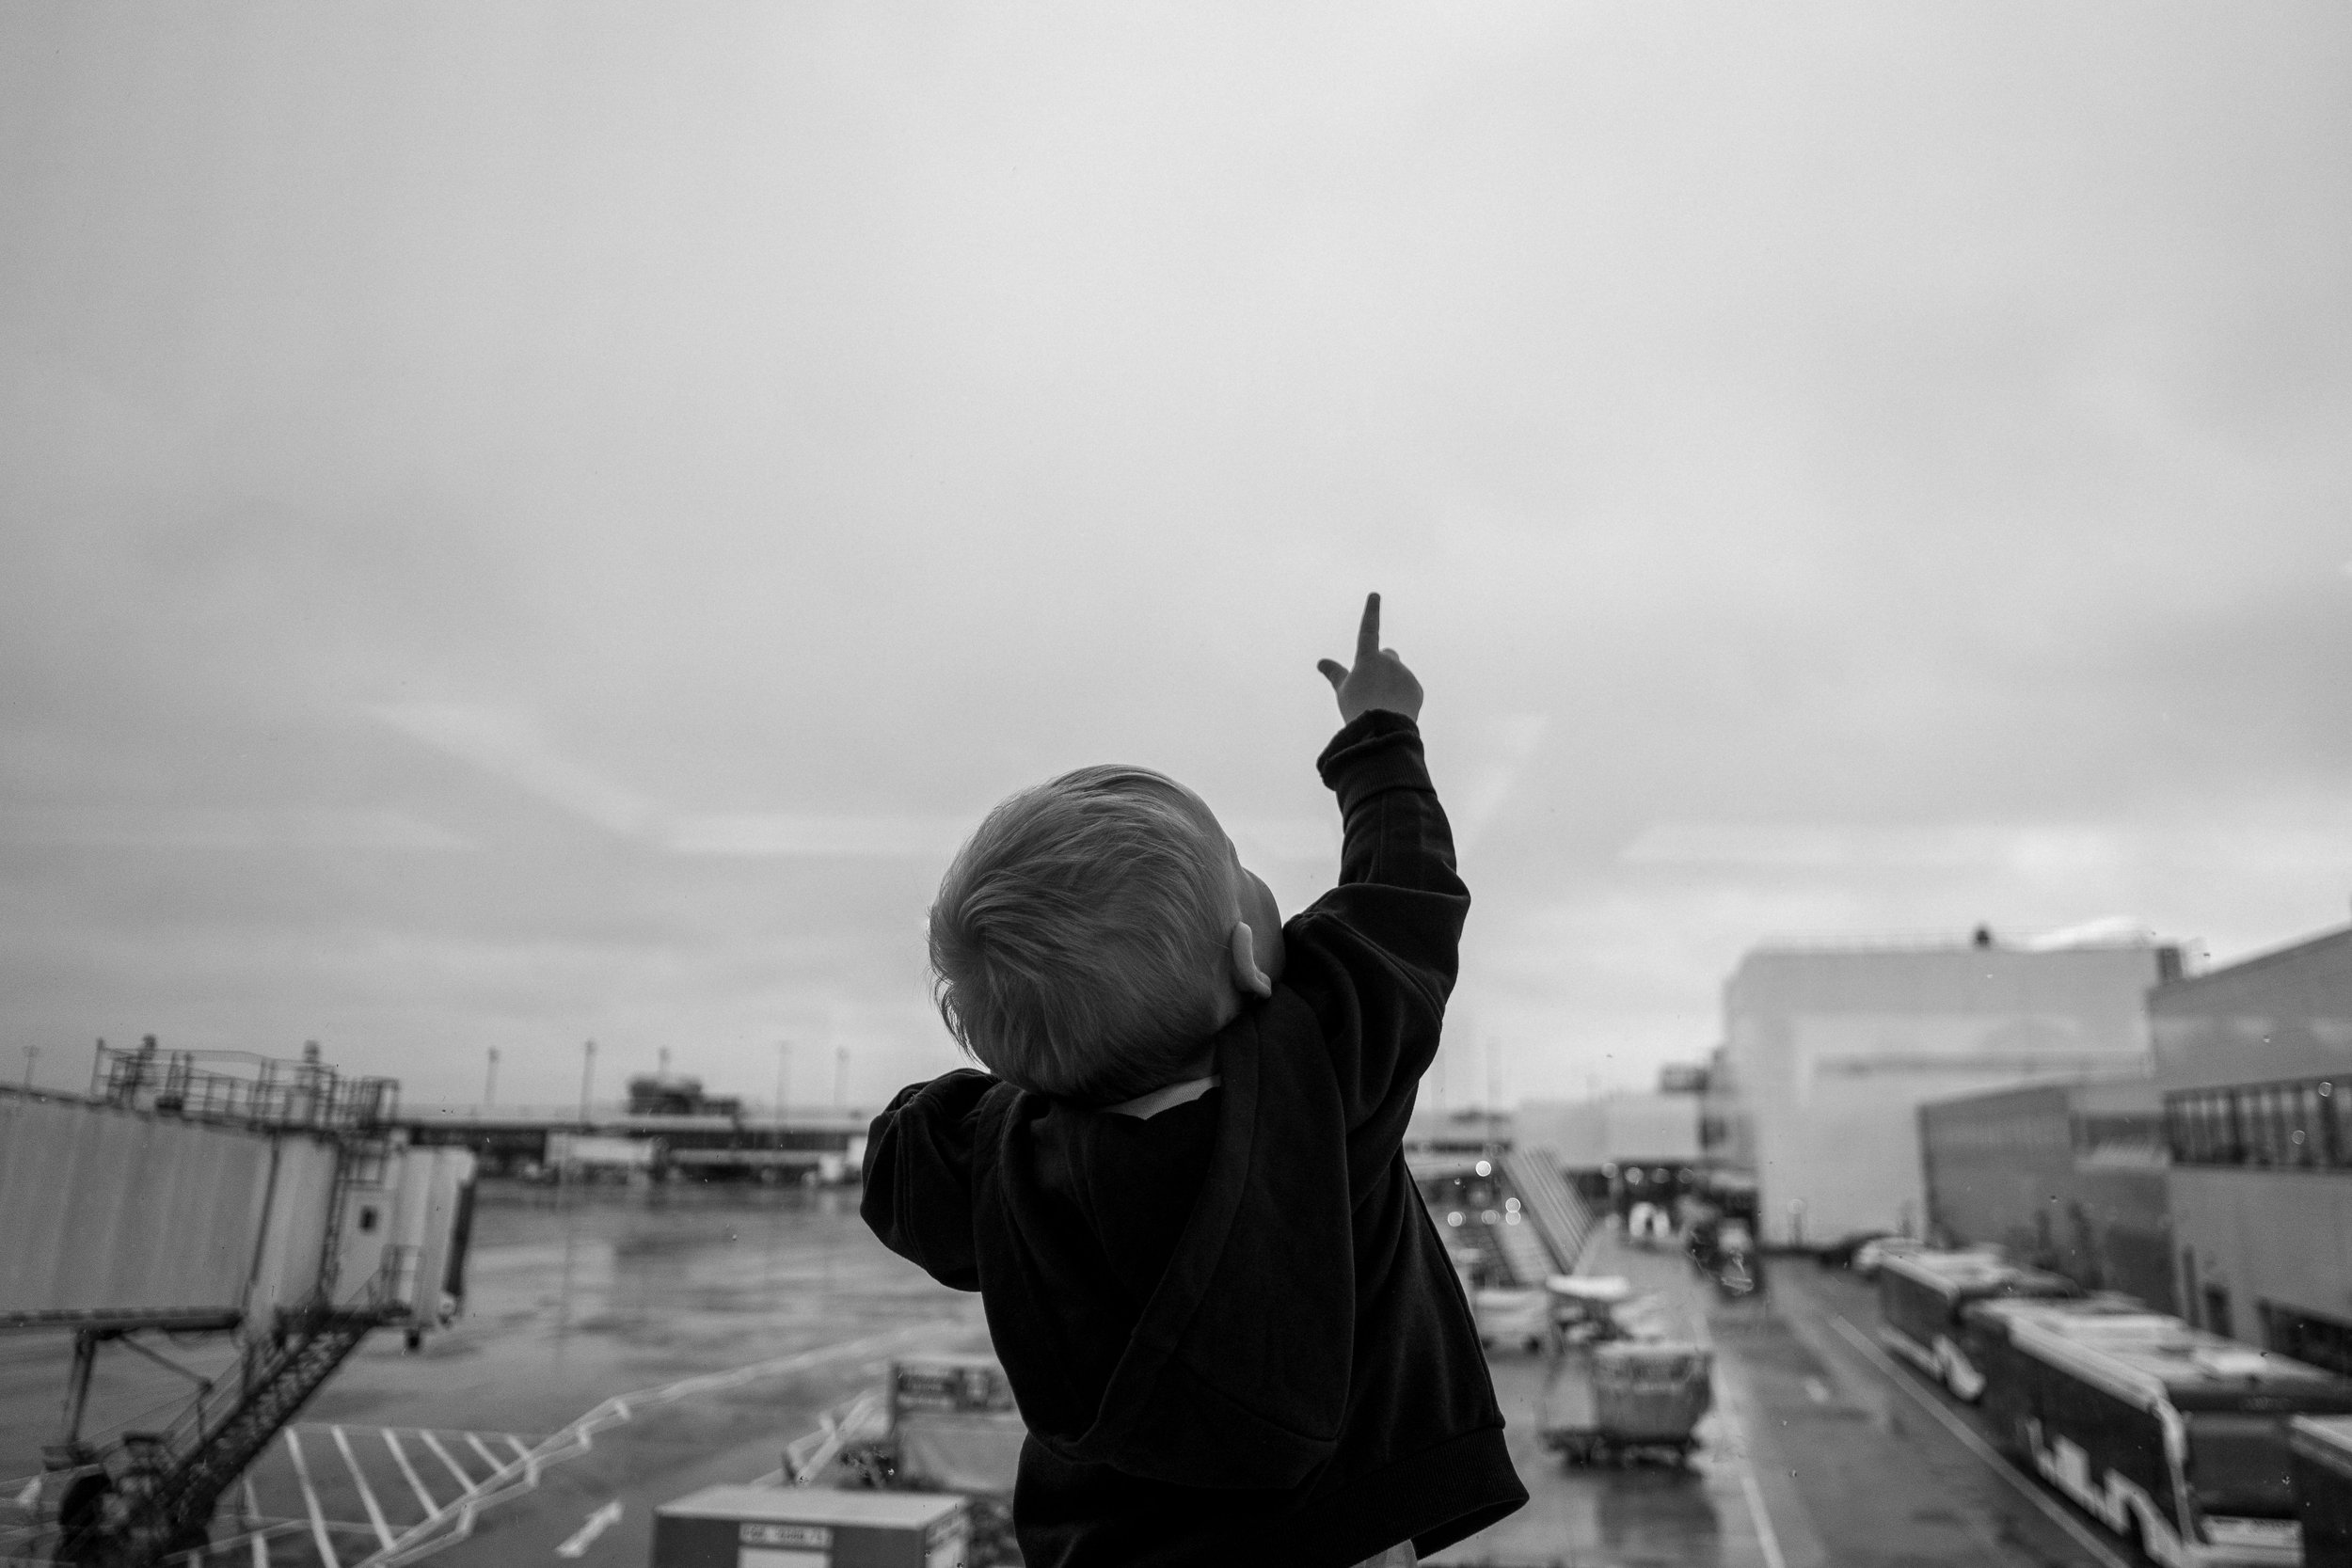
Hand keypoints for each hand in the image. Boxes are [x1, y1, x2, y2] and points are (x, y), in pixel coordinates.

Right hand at [1316, 592, 1422, 722]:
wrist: (1383, 728)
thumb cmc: (1357, 708)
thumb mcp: (1342, 690)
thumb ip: (1335, 674)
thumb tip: (1321, 662)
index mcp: (1368, 658)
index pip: (1368, 629)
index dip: (1371, 611)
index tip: (1375, 595)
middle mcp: (1389, 661)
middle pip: (1387, 655)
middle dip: (1382, 663)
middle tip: (1371, 685)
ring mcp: (1404, 673)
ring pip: (1397, 675)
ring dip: (1390, 685)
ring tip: (1380, 706)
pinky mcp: (1416, 688)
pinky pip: (1408, 689)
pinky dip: (1401, 697)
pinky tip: (1393, 710)